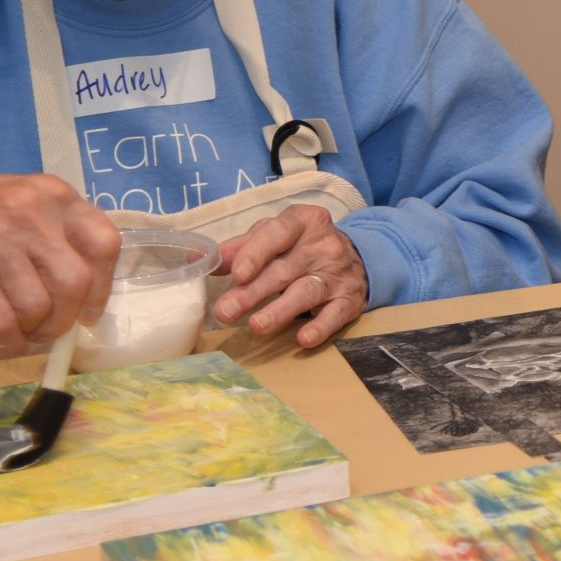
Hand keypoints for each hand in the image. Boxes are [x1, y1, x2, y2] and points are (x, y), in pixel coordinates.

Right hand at [0, 162, 120, 353]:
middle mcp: (32, 217)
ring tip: (32, 330)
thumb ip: (64, 232)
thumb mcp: (33, 199)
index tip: (91, 309)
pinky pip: (3, 320)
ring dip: (40, 330)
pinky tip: (12, 340)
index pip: (104, 243)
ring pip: (38, 307)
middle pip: (75, 282)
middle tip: (58, 326)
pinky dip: (13, 340)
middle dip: (69, 316)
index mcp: (58, 197)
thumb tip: (89, 293)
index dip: (104, 285)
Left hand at [213, 206, 366, 348]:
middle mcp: (323, 245)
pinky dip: (320, 327)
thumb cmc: (303, 246)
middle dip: (253, 291)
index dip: (256, 253)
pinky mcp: (350, 300)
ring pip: (306, 291)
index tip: (237, 274)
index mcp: (303, 222)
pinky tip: (303, 338)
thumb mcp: (275, 237)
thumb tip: (200, 258)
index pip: (278, 232)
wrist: (360, 257)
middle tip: (226, 311)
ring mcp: (338, 274)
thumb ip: (241, 247)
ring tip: (256, 326)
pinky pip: (336, 314)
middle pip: (285, 269)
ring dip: (280, 310)